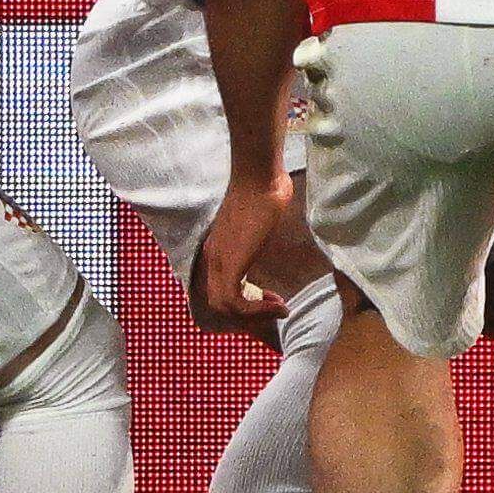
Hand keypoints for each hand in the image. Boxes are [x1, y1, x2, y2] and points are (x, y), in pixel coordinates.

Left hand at [191, 171, 303, 327]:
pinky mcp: (228, 263)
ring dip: (255, 316)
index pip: (219, 290)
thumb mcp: (262, 222)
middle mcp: (212, 259)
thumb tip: (280, 241)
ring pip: (224, 308)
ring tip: (280, 310)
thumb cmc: (266, 188)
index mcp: (218, 250)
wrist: (259, 176)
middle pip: (218, 305)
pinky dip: (258, 310)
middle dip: (248, 315)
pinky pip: (235, 302)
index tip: (270, 298)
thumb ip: (262, 237)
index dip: (244, 303)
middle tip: (275, 310)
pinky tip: (279, 305)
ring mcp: (218, 261)